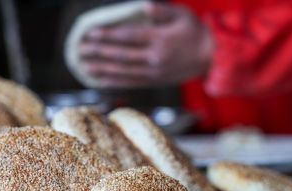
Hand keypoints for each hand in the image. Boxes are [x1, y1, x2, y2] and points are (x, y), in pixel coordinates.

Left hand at [80, 2, 213, 87]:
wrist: (212, 57)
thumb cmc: (196, 32)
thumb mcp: (182, 15)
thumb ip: (162, 11)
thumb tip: (144, 6)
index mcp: (159, 39)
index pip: (127, 36)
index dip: (107, 35)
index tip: (90, 34)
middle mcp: (154, 58)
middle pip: (120, 55)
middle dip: (98, 52)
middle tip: (80, 50)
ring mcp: (153, 72)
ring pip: (122, 71)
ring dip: (101, 68)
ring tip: (84, 65)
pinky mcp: (154, 82)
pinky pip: (130, 83)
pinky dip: (114, 81)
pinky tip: (100, 79)